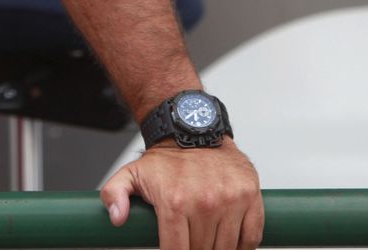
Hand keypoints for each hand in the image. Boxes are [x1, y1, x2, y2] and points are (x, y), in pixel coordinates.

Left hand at [101, 139, 263, 249]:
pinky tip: (231, 242)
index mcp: (175, 202)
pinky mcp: (250, 195)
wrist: (196, 130)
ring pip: (227, 249)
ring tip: (207, 241)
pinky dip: (243, 246)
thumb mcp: (132, 173)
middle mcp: (205, 202)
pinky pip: (252, 237)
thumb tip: (117, 218)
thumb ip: (115, 194)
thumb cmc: (166, 159)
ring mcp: (231, 199)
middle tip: (190, 242)